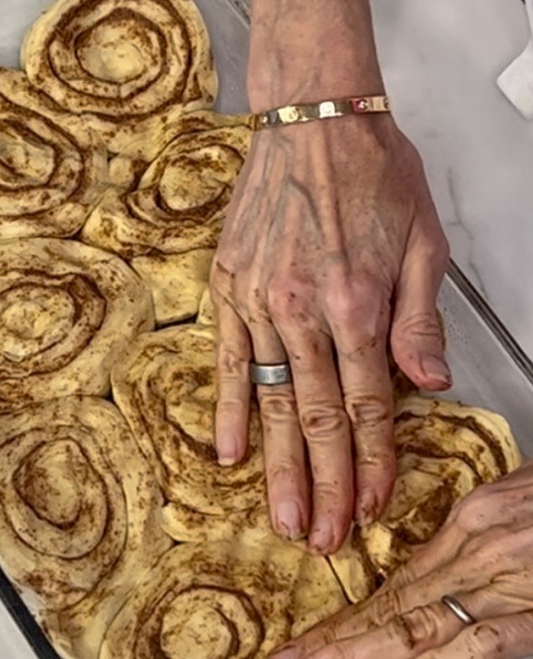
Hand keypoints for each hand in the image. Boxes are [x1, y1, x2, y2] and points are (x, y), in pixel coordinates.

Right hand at [211, 113, 449, 552]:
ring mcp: (259, 303)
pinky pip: (228, 362)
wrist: (312, 116)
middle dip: (326, 486)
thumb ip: (419, 318)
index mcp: (357, 303)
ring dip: (277, 467)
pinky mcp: (229, 288)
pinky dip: (229, 410)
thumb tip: (431, 383)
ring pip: (271, 402)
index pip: (368, 404)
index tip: (375, 508)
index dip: (374, 462)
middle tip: (324, 541)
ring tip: (282, 518)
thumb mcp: (423, 239)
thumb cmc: (373, 170)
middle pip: (316, 418)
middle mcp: (303, 312)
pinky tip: (228, 453)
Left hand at [265, 461, 532, 658]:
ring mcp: (502, 578)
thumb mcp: (519, 503)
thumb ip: (480, 536)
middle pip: (389, 604)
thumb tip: (446, 568)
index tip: (308, 636)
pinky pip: (477, 643)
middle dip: (331, 642)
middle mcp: (475, 547)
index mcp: (472, 520)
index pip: (394, 579)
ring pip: (412, 622)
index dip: (347, 614)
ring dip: (352, 655)